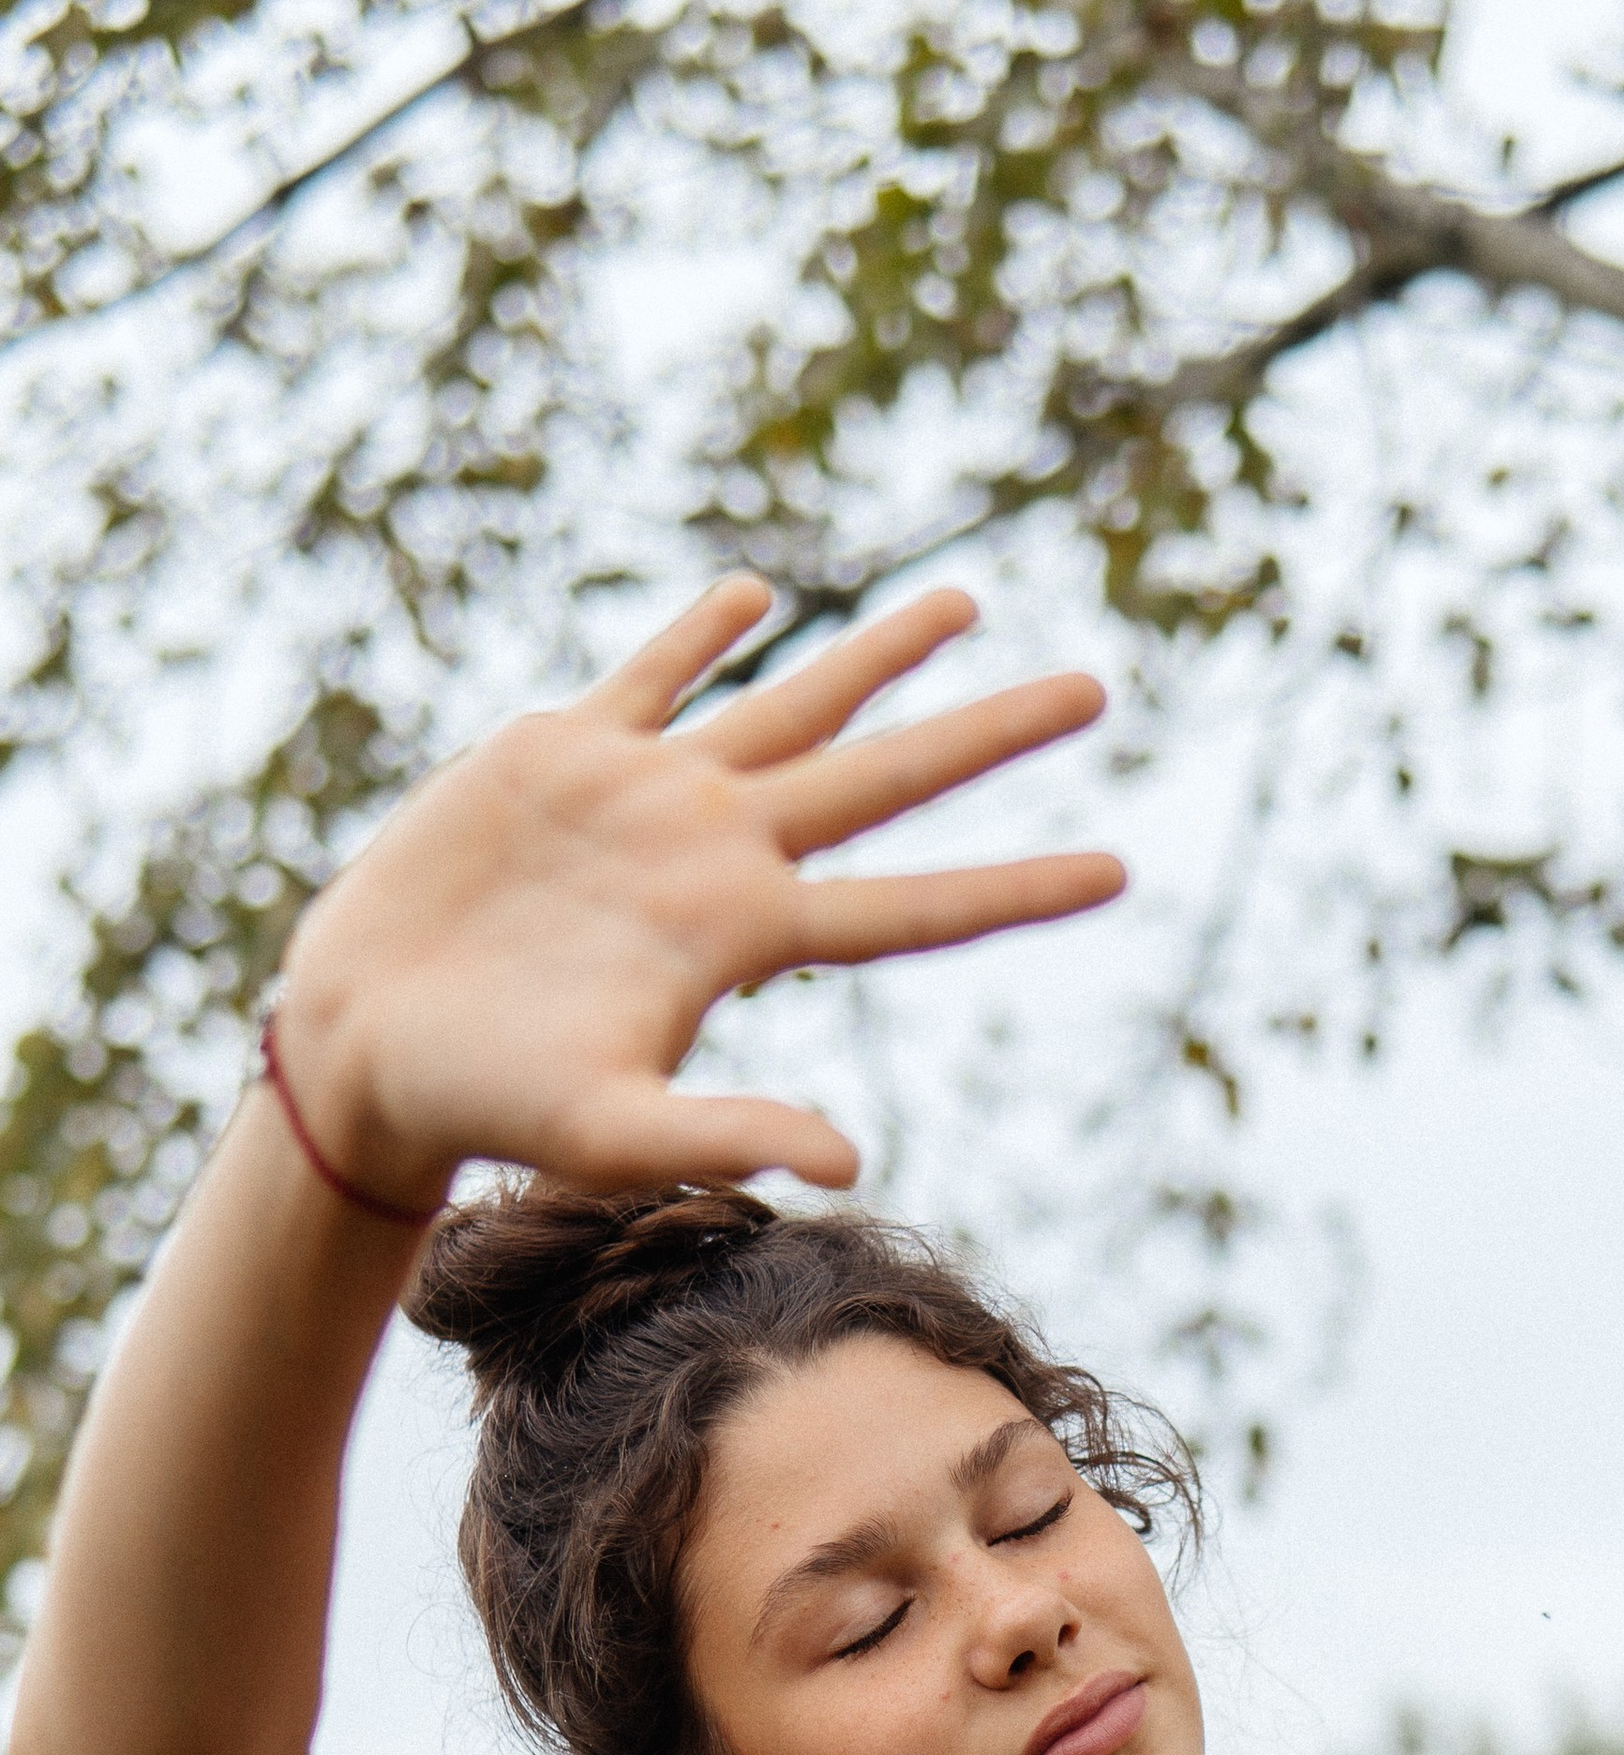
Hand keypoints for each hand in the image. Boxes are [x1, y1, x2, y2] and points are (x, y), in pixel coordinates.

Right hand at [277, 577, 1121, 1206]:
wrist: (371, 1044)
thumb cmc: (492, 1104)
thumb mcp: (612, 1135)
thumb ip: (729, 1136)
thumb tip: (853, 1160)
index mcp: (745, 935)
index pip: (913, 904)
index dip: (1017, 887)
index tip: (1120, 870)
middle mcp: (719, 854)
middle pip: (886, 778)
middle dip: (991, 731)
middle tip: (1097, 690)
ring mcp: (649, 796)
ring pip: (795, 705)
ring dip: (880, 654)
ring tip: (968, 603)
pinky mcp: (563, 753)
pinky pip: (653, 675)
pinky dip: (703, 632)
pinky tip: (757, 595)